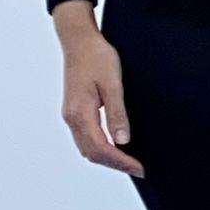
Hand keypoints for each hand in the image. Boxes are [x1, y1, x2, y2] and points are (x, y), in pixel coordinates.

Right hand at [54, 8, 143, 175]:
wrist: (79, 41)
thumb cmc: (96, 57)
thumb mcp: (113, 84)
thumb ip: (117, 114)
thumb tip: (123, 141)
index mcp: (80, 113)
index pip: (101, 148)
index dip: (120, 161)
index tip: (139, 167)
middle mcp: (72, 118)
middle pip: (92, 153)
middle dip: (115, 164)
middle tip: (138, 169)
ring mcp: (71, 115)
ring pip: (87, 147)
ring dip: (107, 158)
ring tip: (129, 161)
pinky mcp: (74, 110)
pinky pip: (85, 138)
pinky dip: (99, 147)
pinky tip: (114, 146)